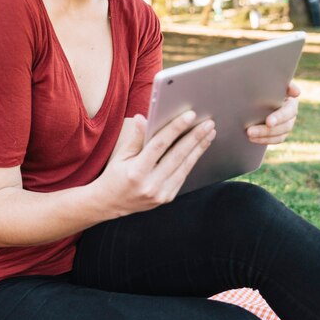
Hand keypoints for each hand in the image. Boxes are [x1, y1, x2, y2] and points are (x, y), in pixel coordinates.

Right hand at [97, 112, 215, 215]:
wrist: (110, 203)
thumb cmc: (115, 176)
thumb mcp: (120, 156)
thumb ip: (135, 138)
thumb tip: (142, 118)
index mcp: (136, 172)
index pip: (159, 145)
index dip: (175, 128)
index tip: (190, 115)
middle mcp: (150, 185)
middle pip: (177, 156)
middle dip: (194, 137)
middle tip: (208, 123)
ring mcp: (160, 194)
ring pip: (184, 166)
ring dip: (199, 148)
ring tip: (209, 133)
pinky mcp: (167, 198)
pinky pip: (183, 176)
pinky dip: (192, 160)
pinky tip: (199, 148)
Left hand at [247, 82, 299, 144]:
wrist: (259, 97)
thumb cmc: (265, 87)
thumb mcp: (272, 83)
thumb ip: (283, 84)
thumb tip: (296, 92)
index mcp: (291, 103)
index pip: (289, 111)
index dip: (280, 117)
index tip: (268, 122)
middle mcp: (291, 116)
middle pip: (285, 126)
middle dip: (267, 130)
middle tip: (249, 131)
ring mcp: (286, 126)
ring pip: (280, 135)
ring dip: (263, 137)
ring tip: (249, 135)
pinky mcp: (279, 134)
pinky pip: (275, 140)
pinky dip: (263, 141)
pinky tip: (251, 139)